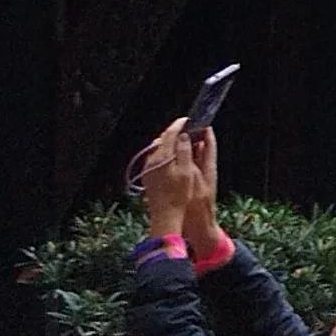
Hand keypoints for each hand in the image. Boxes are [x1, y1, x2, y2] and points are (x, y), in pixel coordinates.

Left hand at [137, 120, 219, 249]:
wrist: (165, 216)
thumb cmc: (178, 195)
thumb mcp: (186, 171)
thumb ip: (184, 150)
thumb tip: (182, 136)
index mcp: (161, 157)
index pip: (169, 134)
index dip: (178, 125)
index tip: (187, 119)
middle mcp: (152, 160)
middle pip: (162, 140)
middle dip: (173, 133)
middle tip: (186, 130)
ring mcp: (148, 168)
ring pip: (158, 149)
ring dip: (169, 144)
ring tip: (182, 143)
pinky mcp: (148, 176)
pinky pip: (156, 158)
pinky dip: (165, 154)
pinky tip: (173, 158)